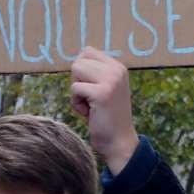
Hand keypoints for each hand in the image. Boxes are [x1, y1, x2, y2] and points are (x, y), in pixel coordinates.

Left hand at [72, 47, 136, 174]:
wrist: (119, 141)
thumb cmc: (107, 116)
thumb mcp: (106, 88)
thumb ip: (96, 73)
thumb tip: (77, 59)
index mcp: (118, 67)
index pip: (87, 52)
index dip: (81, 70)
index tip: (92, 88)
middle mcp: (117, 70)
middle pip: (79, 61)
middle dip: (78, 81)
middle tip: (90, 98)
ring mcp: (110, 80)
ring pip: (76, 71)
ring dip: (76, 92)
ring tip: (90, 105)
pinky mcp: (102, 93)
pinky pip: (75, 89)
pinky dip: (76, 104)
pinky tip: (89, 113)